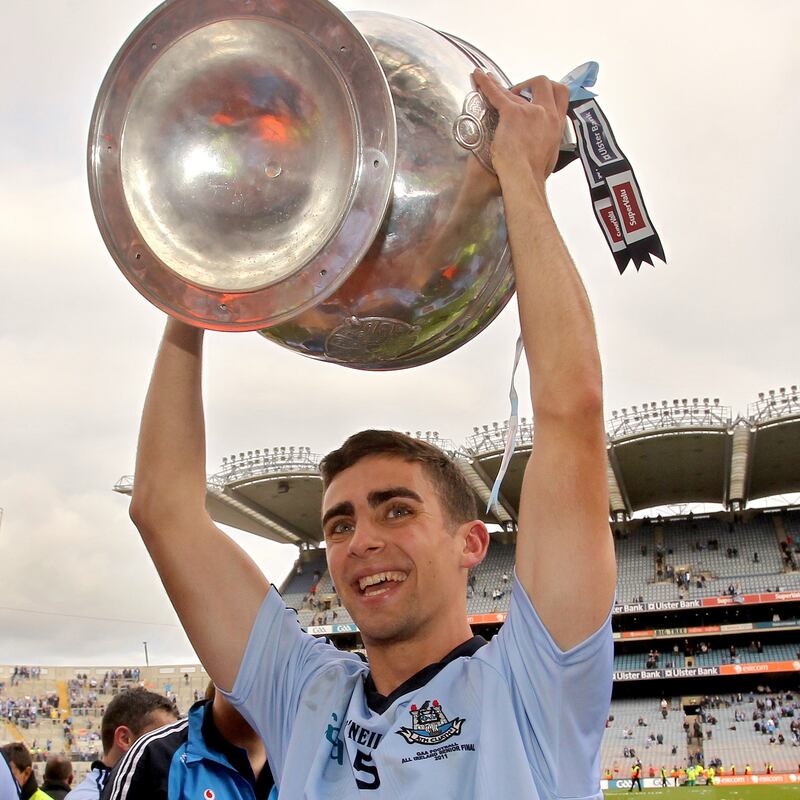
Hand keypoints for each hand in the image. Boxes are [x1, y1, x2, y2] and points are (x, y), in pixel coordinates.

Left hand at [471, 70, 567, 189]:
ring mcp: (529, 111)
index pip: (561, 95)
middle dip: (530, 84)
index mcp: (557, 124)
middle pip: (543, 83)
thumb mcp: (550, 156)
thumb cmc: (534, 176)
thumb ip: (548, 143)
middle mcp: (546, 113)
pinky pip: (496, 94)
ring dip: (501, 85)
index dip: (550, 90)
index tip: (538, 94)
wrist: (524, 180)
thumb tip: (545, 145)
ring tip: (489, 80)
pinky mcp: (511, 114)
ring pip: (514, 90)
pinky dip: (485, 84)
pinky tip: (478, 77)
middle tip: (518, 93)